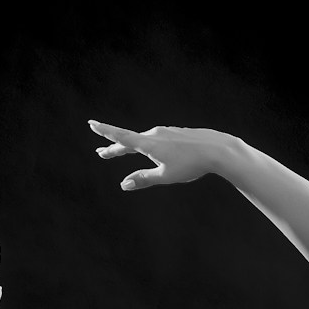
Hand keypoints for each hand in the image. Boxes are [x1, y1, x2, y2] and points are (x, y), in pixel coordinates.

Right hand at [89, 120, 231, 191]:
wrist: (217, 149)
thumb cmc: (191, 165)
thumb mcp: (165, 176)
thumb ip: (144, 179)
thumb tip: (124, 185)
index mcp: (148, 143)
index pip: (121, 137)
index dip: (105, 132)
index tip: (91, 124)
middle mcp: (154, 134)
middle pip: (130, 142)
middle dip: (115, 148)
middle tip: (102, 153)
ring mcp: (166, 132)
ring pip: (144, 140)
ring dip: (132, 146)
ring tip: (124, 150)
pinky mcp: (177, 133)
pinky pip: (159, 140)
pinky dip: (149, 145)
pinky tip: (155, 149)